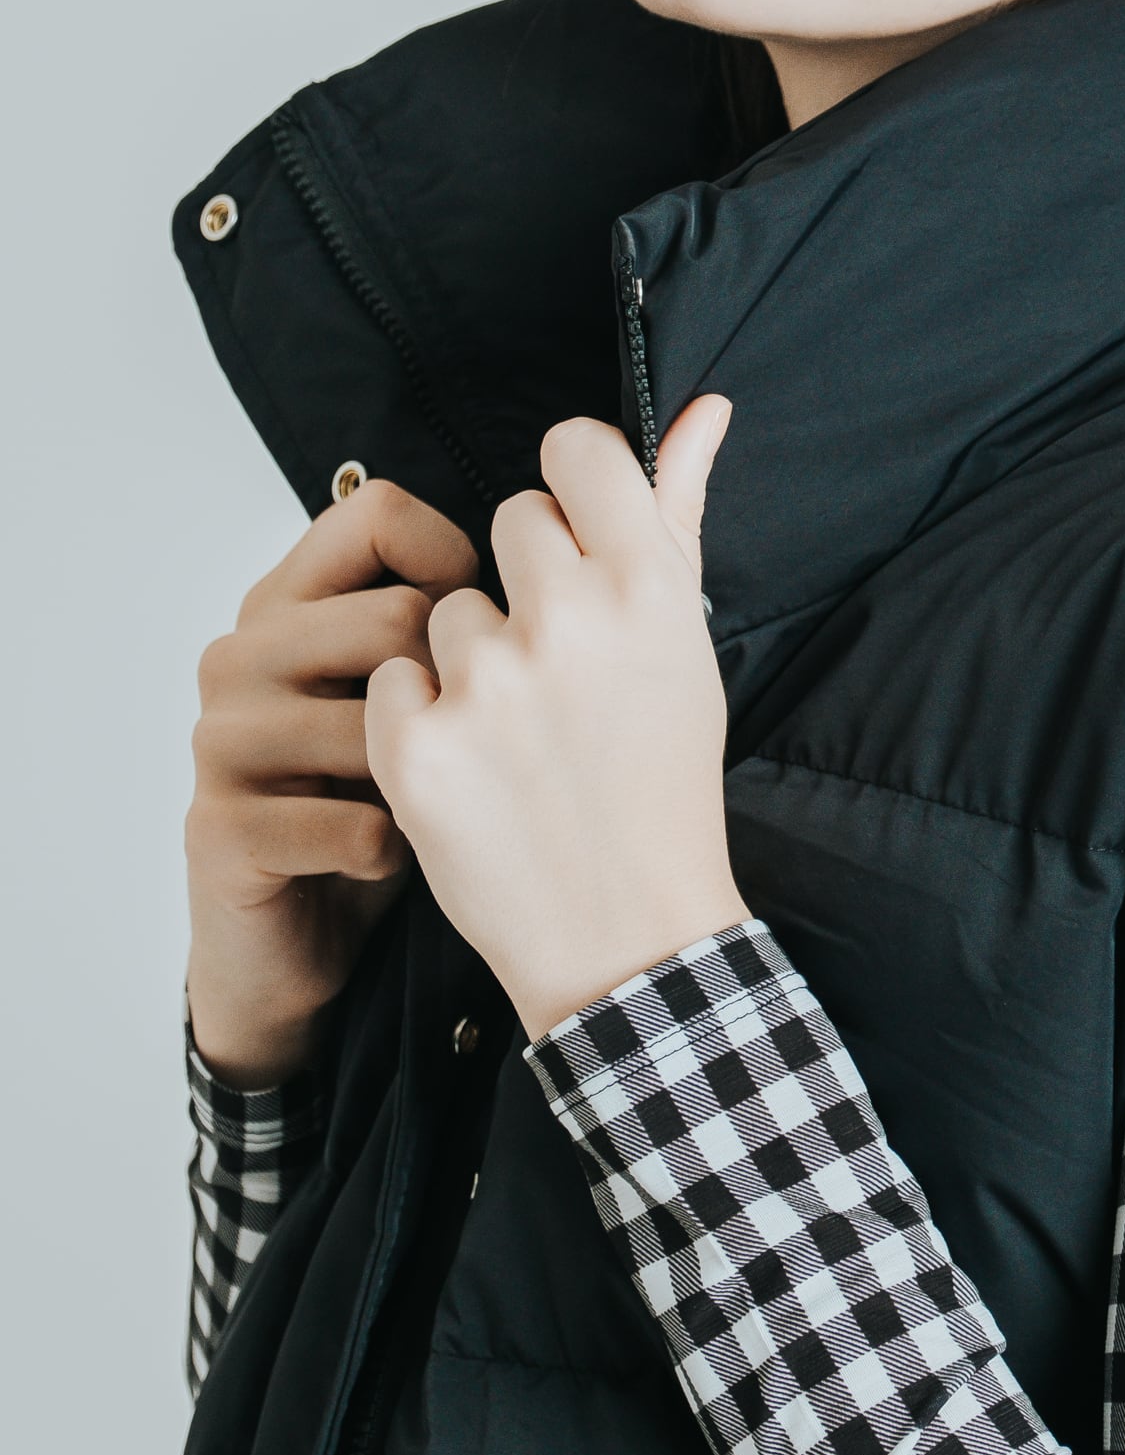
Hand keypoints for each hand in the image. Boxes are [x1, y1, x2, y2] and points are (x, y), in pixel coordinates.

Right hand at [186, 480, 478, 1085]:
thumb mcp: (425, 688)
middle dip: (455, 695)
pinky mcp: (219, 829)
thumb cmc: (394, 800)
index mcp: (288, 598)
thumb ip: (463, 605)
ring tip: (424, 810)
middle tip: (456, 749)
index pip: (377, 512)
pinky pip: (354, 823)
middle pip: (394, 617)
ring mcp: (221, 739)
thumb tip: (574, 526)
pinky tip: (394, 861)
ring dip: (431, 785)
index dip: (457, 559)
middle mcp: (241, 653)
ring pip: (380, 726)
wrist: (301, 942)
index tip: (486, 625)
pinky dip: (398, 853)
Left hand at [365, 402, 741, 1040]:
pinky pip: (390, 683)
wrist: (626, 936)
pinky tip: (473, 772)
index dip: (571, 490)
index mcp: (649, 587)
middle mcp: (569, 622)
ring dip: (469, 663)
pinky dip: (417, 725)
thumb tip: (702, 408)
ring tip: (520, 737)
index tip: (578, 540)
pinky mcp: (415, 747)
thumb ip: (680, 512)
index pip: (575, 449)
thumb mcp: (688, 644)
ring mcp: (487, 685)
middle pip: (508, 522)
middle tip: (559, 669)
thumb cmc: (664, 783)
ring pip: (445, 612)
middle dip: (525, 584)